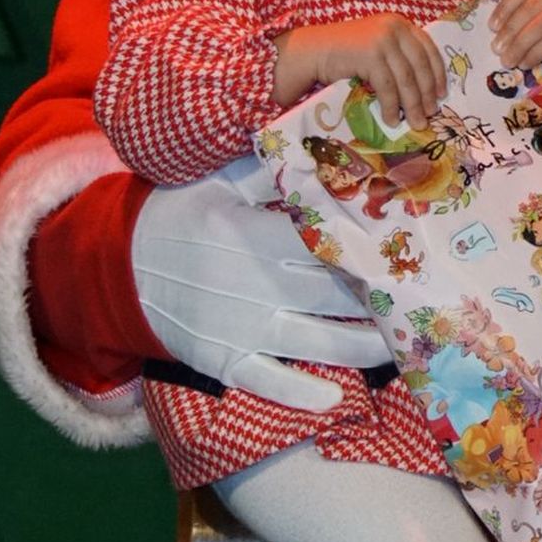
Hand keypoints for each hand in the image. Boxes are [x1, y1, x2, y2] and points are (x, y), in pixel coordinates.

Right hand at [132, 161, 386, 410]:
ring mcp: (233, 327)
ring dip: (361, 346)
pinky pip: (265, 382)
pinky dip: (299, 392)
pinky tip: (334, 398)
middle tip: (422, 295)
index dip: (362, 243)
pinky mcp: (220, 361)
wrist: (119, 270)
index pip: (314, 238)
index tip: (404, 244)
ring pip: (312, 341)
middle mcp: (243, 281)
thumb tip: (321, 143)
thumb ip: (265, 168)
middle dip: (376, 295)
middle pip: (326, 291)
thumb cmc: (176, 215)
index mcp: (241, 231)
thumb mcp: (212, 182)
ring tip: (403, 342)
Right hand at [275, 12, 446, 128]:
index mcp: (400, 24)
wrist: (313, 51)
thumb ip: (399, 57)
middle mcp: (394, 28)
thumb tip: (426, 91)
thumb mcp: (378, 48)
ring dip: (412, 105)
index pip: (428, 49)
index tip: (442, 93)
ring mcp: (382, 41)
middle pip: (419, 66)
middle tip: (431, 115)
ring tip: (416, 124)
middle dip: (427, 94)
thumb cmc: (346, 53)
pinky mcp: (369, 56)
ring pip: (406, 79)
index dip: (437, 73)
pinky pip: (387, 87)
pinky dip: (392, 107)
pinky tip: (392, 120)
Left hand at [490, 0, 541, 111]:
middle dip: (511, 29)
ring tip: (508, 60)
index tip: (492, 27)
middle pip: (532, 7)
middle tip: (496, 49)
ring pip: (541, 25)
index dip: (506, 7)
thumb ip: (522, 11)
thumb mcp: (540, 13)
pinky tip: (524, 63)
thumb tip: (495, 27)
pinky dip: (535, 54)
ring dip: (520, 45)